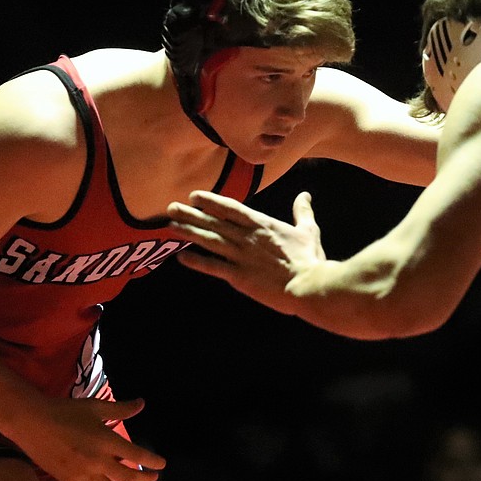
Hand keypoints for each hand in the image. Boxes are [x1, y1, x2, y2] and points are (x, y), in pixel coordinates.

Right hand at [13, 396, 165, 480]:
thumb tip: (141, 404)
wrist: (33, 422)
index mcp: (107, 441)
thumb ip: (120, 409)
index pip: (137, 455)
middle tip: (152, 479)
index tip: (161, 465)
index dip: (153, 461)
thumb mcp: (95, 407)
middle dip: (144, 479)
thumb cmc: (66, 411)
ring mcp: (83, 475)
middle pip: (127, 477)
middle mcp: (98, 461)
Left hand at [167, 190, 325, 314]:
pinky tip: (181, 257)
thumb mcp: (308, 231)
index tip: (194, 196)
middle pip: (213, 222)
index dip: (211, 201)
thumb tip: (304, 195)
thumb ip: (302, 212)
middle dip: (191, 214)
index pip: (231, 208)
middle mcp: (247, 237)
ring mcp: (240, 256)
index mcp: (262, 225)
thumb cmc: (310, 259)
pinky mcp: (238, 276)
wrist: (308, 286)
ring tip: (170, 225)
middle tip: (171, 207)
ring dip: (188, 232)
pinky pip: (212, 267)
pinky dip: (196, 262)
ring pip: (209, 241)